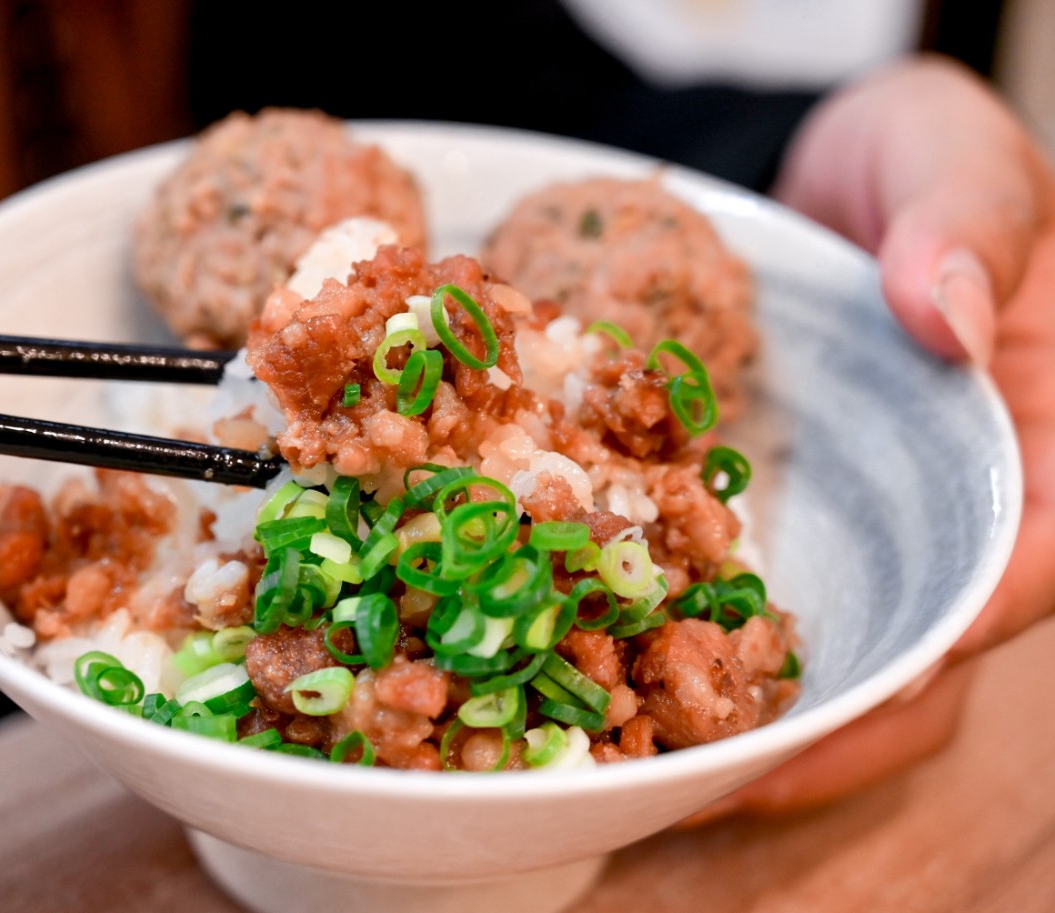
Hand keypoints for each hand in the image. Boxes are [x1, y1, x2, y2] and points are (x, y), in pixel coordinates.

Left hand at [695, 54, 1054, 819]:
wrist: (816, 179)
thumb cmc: (913, 160)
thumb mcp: (952, 152)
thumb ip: (971, 218)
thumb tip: (944, 311)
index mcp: (1037, 449)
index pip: (1015, 574)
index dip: (942, 651)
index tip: (854, 702)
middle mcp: (950, 516)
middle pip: (914, 657)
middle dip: (820, 734)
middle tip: (706, 784)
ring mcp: (862, 532)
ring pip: (824, 652)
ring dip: (742, 718)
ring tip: (640, 766)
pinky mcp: (778, 525)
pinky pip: (736, 598)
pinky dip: (681, 643)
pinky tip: (603, 671)